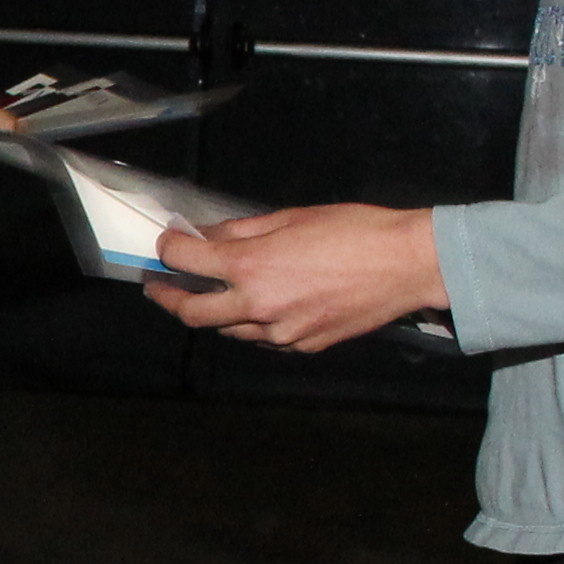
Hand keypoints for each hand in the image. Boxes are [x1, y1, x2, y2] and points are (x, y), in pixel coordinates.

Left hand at [143, 204, 444, 351]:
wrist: (406, 265)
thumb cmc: (354, 230)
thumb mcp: (291, 217)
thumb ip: (242, 229)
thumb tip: (208, 233)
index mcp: (251, 267)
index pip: (187, 261)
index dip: (167, 249)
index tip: (165, 243)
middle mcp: (258, 306)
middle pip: (192, 312)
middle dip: (167, 297)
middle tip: (157, 286)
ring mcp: (280, 332)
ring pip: (228, 331)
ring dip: (212, 313)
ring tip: (207, 297)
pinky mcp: (303, 346)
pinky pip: (264, 339)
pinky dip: (252, 324)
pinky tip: (257, 308)